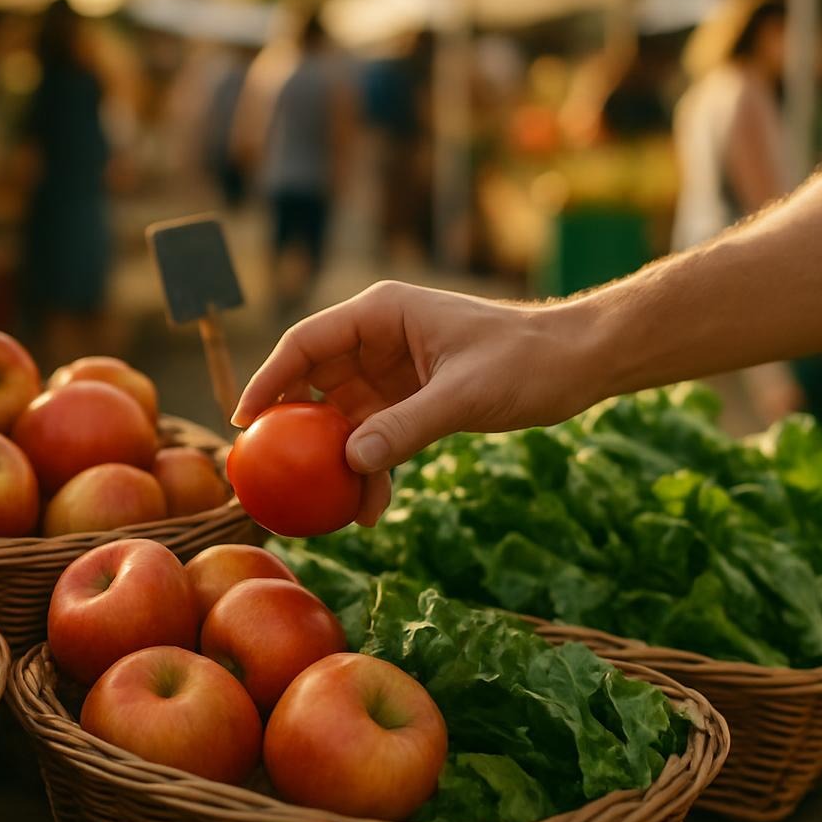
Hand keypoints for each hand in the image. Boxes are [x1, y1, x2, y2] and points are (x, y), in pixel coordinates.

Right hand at [232, 282, 592, 524]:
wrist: (578, 363)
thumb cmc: (526, 359)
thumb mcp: (464, 393)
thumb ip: (406, 426)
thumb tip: (349, 462)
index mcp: (381, 313)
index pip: (306, 344)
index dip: (268, 380)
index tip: (244, 421)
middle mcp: (377, 339)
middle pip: (313, 384)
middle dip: (294, 430)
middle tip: (269, 473)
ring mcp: (391, 373)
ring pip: (342, 420)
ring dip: (336, 462)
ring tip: (329, 506)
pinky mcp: (409, 402)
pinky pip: (374, 438)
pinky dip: (370, 470)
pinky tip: (371, 508)